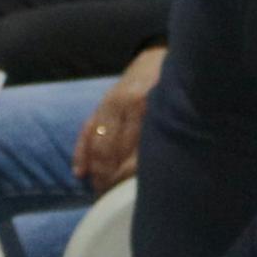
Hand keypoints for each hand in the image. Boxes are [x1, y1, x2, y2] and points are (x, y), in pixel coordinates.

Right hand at [75, 44, 166, 194]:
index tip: (125, 198)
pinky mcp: (99, 104)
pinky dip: (80, 153)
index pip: (134, 151)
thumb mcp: (177, 108)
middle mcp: (126, 104)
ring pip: (97, 144)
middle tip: (110, 201)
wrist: (160, 55)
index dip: (127, 177)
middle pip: (111, 151)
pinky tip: (80, 173)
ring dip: (97, 171)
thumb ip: (170, 134)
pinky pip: (85, 131)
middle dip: (109, 179)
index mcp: (148, 107)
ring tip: (99, 193)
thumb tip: (168, 174)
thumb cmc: (175, 90)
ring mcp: (109, 104)